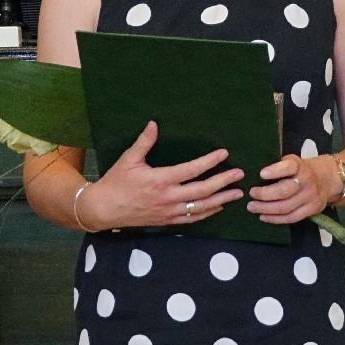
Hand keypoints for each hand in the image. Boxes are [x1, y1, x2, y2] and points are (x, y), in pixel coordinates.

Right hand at [76, 121, 245, 229]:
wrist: (104, 209)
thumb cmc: (116, 182)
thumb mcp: (128, 159)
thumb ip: (144, 142)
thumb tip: (154, 124)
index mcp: (160, 180)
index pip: (192, 170)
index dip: (210, 162)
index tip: (224, 154)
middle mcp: (168, 197)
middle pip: (203, 190)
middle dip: (224, 182)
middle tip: (239, 175)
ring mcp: (169, 211)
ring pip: (201, 207)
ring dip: (221, 200)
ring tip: (237, 193)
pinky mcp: (167, 221)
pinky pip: (192, 218)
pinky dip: (207, 212)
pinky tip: (218, 207)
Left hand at [247, 153, 334, 224]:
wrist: (328, 179)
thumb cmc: (302, 169)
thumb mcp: (293, 161)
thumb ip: (278, 166)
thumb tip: (253, 175)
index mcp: (300, 166)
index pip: (289, 167)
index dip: (275, 171)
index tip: (261, 174)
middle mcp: (307, 181)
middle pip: (284, 191)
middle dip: (265, 194)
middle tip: (251, 194)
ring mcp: (311, 197)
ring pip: (286, 207)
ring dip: (266, 209)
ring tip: (252, 207)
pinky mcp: (312, 209)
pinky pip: (292, 218)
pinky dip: (275, 219)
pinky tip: (263, 217)